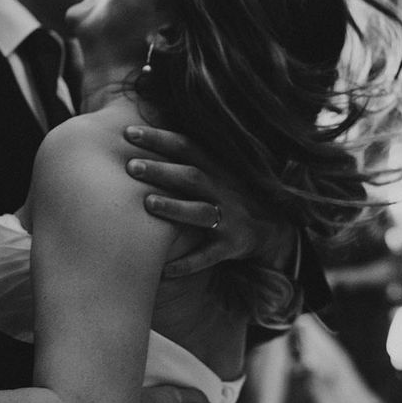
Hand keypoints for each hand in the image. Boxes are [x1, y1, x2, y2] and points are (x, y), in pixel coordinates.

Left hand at [124, 126, 296, 276]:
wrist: (273, 227)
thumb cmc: (228, 194)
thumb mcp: (215, 171)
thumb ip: (185, 157)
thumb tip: (142, 133)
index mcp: (214, 168)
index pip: (186, 147)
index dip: (159, 138)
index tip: (128, 132)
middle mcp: (221, 190)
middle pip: (191, 176)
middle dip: (161, 171)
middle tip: (131, 166)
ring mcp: (227, 218)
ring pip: (199, 212)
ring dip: (174, 208)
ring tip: (148, 203)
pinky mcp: (230, 246)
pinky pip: (207, 256)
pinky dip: (187, 264)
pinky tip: (164, 270)